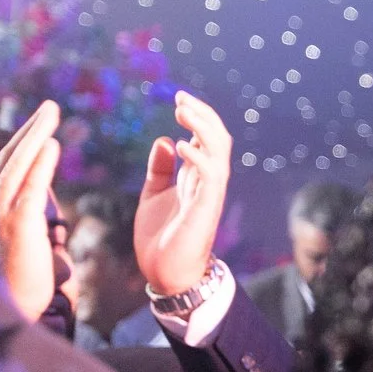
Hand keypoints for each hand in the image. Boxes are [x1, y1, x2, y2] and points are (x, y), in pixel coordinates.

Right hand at [0, 100, 63, 321]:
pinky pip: (31, 190)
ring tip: (51, 114)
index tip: (41, 123)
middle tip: (51, 107)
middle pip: (13, 159)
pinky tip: (52, 145)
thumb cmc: (21, 280)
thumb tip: (31, 204)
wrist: (15, 312)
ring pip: (19, 167)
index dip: (25, 143)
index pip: (11, 167)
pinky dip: (40, 165)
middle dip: (32, 130)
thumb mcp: (23, 242)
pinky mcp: (20, 228)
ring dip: (35, 137)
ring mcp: (5, 216)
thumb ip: (24, 218)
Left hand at [136, 91, 232, 297]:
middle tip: (180, 98)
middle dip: (202, 115)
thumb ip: (160, 169)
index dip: (197, 116)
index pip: (207, 138)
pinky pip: (210, 177)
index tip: (178, 98)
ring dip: (203, 128)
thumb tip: (164, 140)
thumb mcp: (154, 194)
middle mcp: (208, 182)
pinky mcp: (204, 209)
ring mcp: (209, 195)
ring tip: (182, 111)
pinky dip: (197, 157)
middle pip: (218, 139)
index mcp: (197, 177)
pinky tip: (179, 144)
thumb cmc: (161, 237)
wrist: (166, 274)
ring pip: (219, 152)